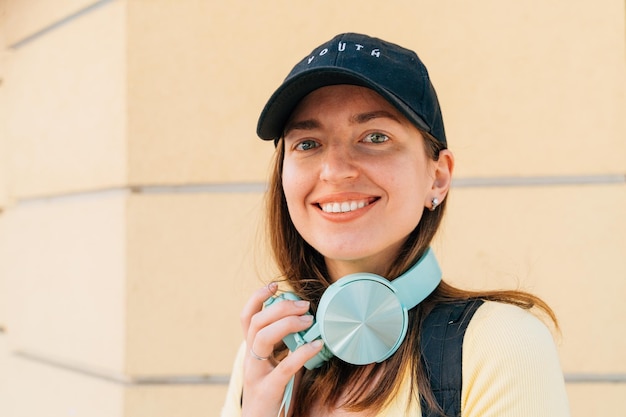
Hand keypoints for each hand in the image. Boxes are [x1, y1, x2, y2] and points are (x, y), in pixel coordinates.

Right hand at [240, 283, 323, 416]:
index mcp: (252, 350)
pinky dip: (302, 353)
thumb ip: (287, 346)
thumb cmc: (274, 394)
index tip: (275, 285)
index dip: (257, 297)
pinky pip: (284, 366)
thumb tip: (309, 323)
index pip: (247, 317)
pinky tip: (318, 346)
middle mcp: (250, 359)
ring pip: (262, 338)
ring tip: (309, 321)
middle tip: (304, 305)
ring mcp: (256, 374)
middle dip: (280, 307)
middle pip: (256, 322)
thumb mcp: (277, 365)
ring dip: (287, 324)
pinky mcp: (268, 389)